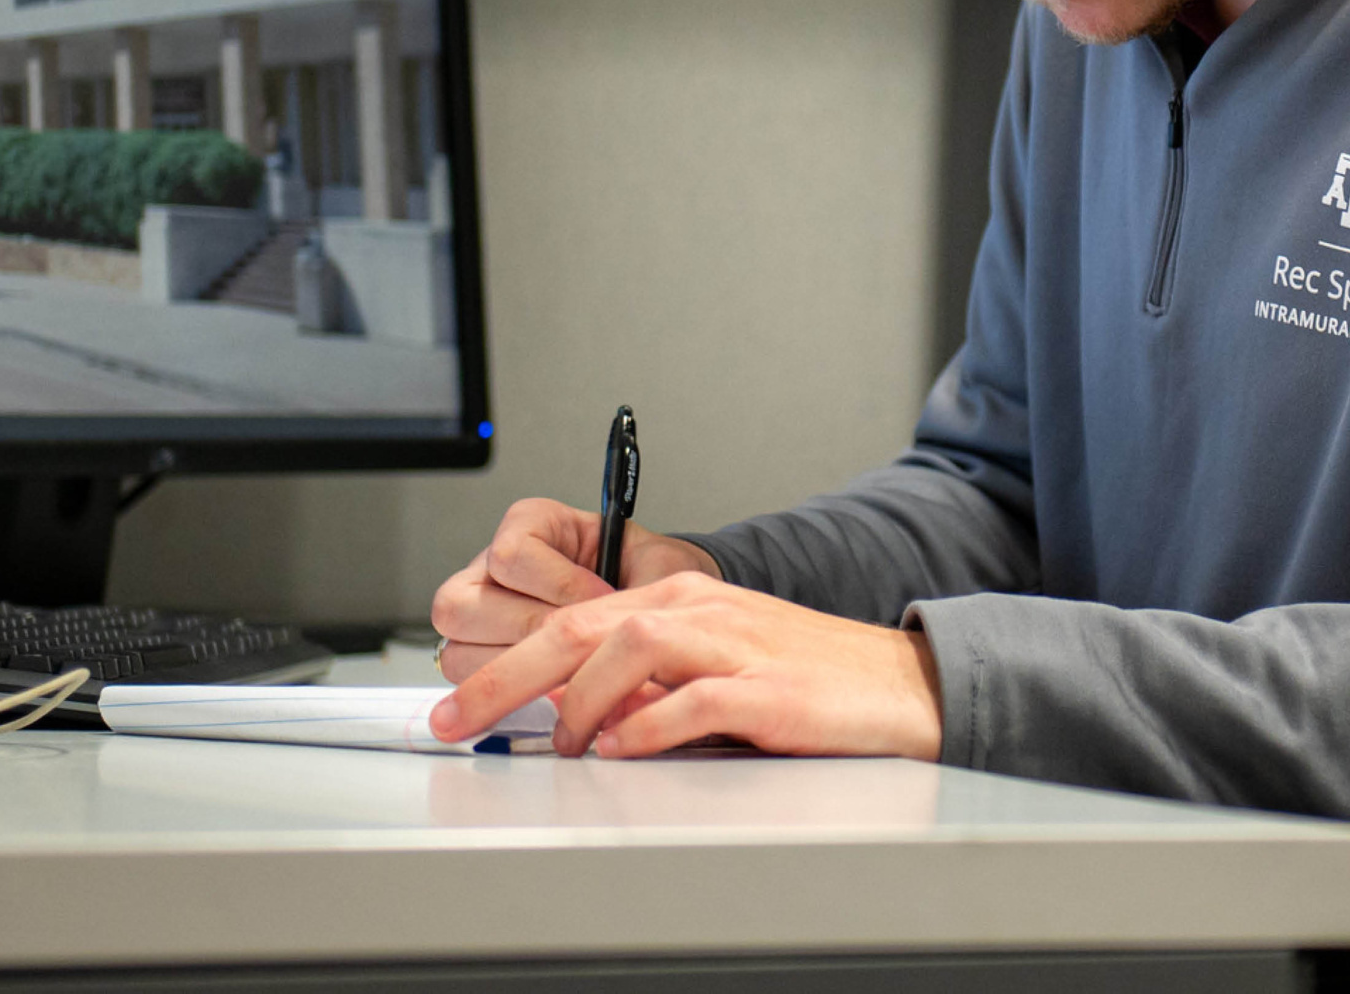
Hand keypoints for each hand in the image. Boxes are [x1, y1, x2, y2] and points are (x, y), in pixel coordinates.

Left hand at [428, 571, 943, 760]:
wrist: (897, 684)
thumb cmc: (803, 679)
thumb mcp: (712, 670)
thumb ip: (647, 686)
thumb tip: (576, 720)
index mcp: (680, 600)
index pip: (569, 619)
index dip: (502, 662)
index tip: (453, 706)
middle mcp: (699, 610)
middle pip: (579, 626)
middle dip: (504, 677)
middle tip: (454, 720)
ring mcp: (734, 644)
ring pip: (630, 647)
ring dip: (579, 700)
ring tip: (560, 744)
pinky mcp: (768, 690)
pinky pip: (695, 699)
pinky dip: (649, 726)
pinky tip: (624, 749)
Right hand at [430, 497, 716, 681]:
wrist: (661, 609)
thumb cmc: (651, 582)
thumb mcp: (657, 569)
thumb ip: (640, 587)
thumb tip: (616, 626)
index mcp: (533, 525)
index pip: (511, 555)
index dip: (560, 586)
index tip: (603, 600)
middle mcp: (492, 567)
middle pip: (459, 605)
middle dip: (529, 631)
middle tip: (580, 644)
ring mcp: (479, 613)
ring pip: (456, 649)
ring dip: (514, 666)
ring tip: (566, 668)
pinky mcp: (479, 657)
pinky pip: (466, 681)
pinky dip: (511, 692)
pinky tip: (555, 689)